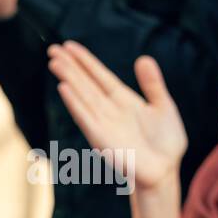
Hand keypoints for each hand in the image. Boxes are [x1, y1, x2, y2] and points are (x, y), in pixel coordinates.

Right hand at [47, 41, 186, 193]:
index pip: (99, 76)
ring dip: (68, 78)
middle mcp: (109, 110)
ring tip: (54, 62)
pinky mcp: (101, 138)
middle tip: (52, 49)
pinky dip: (74, 103)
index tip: (69, 45)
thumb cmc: (165, 144)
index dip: (85, 60)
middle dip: (70, 66)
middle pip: (85, 83)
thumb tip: (142, 58)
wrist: (165, 172)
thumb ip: (152, 84)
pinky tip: (64, 88)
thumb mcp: (163, 106)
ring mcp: (103, 123)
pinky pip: (85, 117)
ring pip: (82, 95)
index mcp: (123, 101)